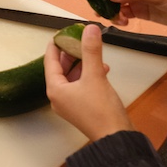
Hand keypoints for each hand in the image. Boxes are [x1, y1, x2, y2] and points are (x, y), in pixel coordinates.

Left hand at [45, 26, 132, 140]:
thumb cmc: (101, 108)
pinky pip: (81, 85)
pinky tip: (103, 68)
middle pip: (61, 69)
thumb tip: (90, 28)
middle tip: (79, 38)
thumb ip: (91, 51)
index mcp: (55, 89)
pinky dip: (89, 75)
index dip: (56, 45)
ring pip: (72, 77)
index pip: (50, 61)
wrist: (116, 138)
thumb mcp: (96, 75)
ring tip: (93, 52)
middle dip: (71, 53)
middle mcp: (58, 97)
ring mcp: (70, 104)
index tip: (61, 32)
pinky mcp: (82, 108)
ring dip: (82, 63)